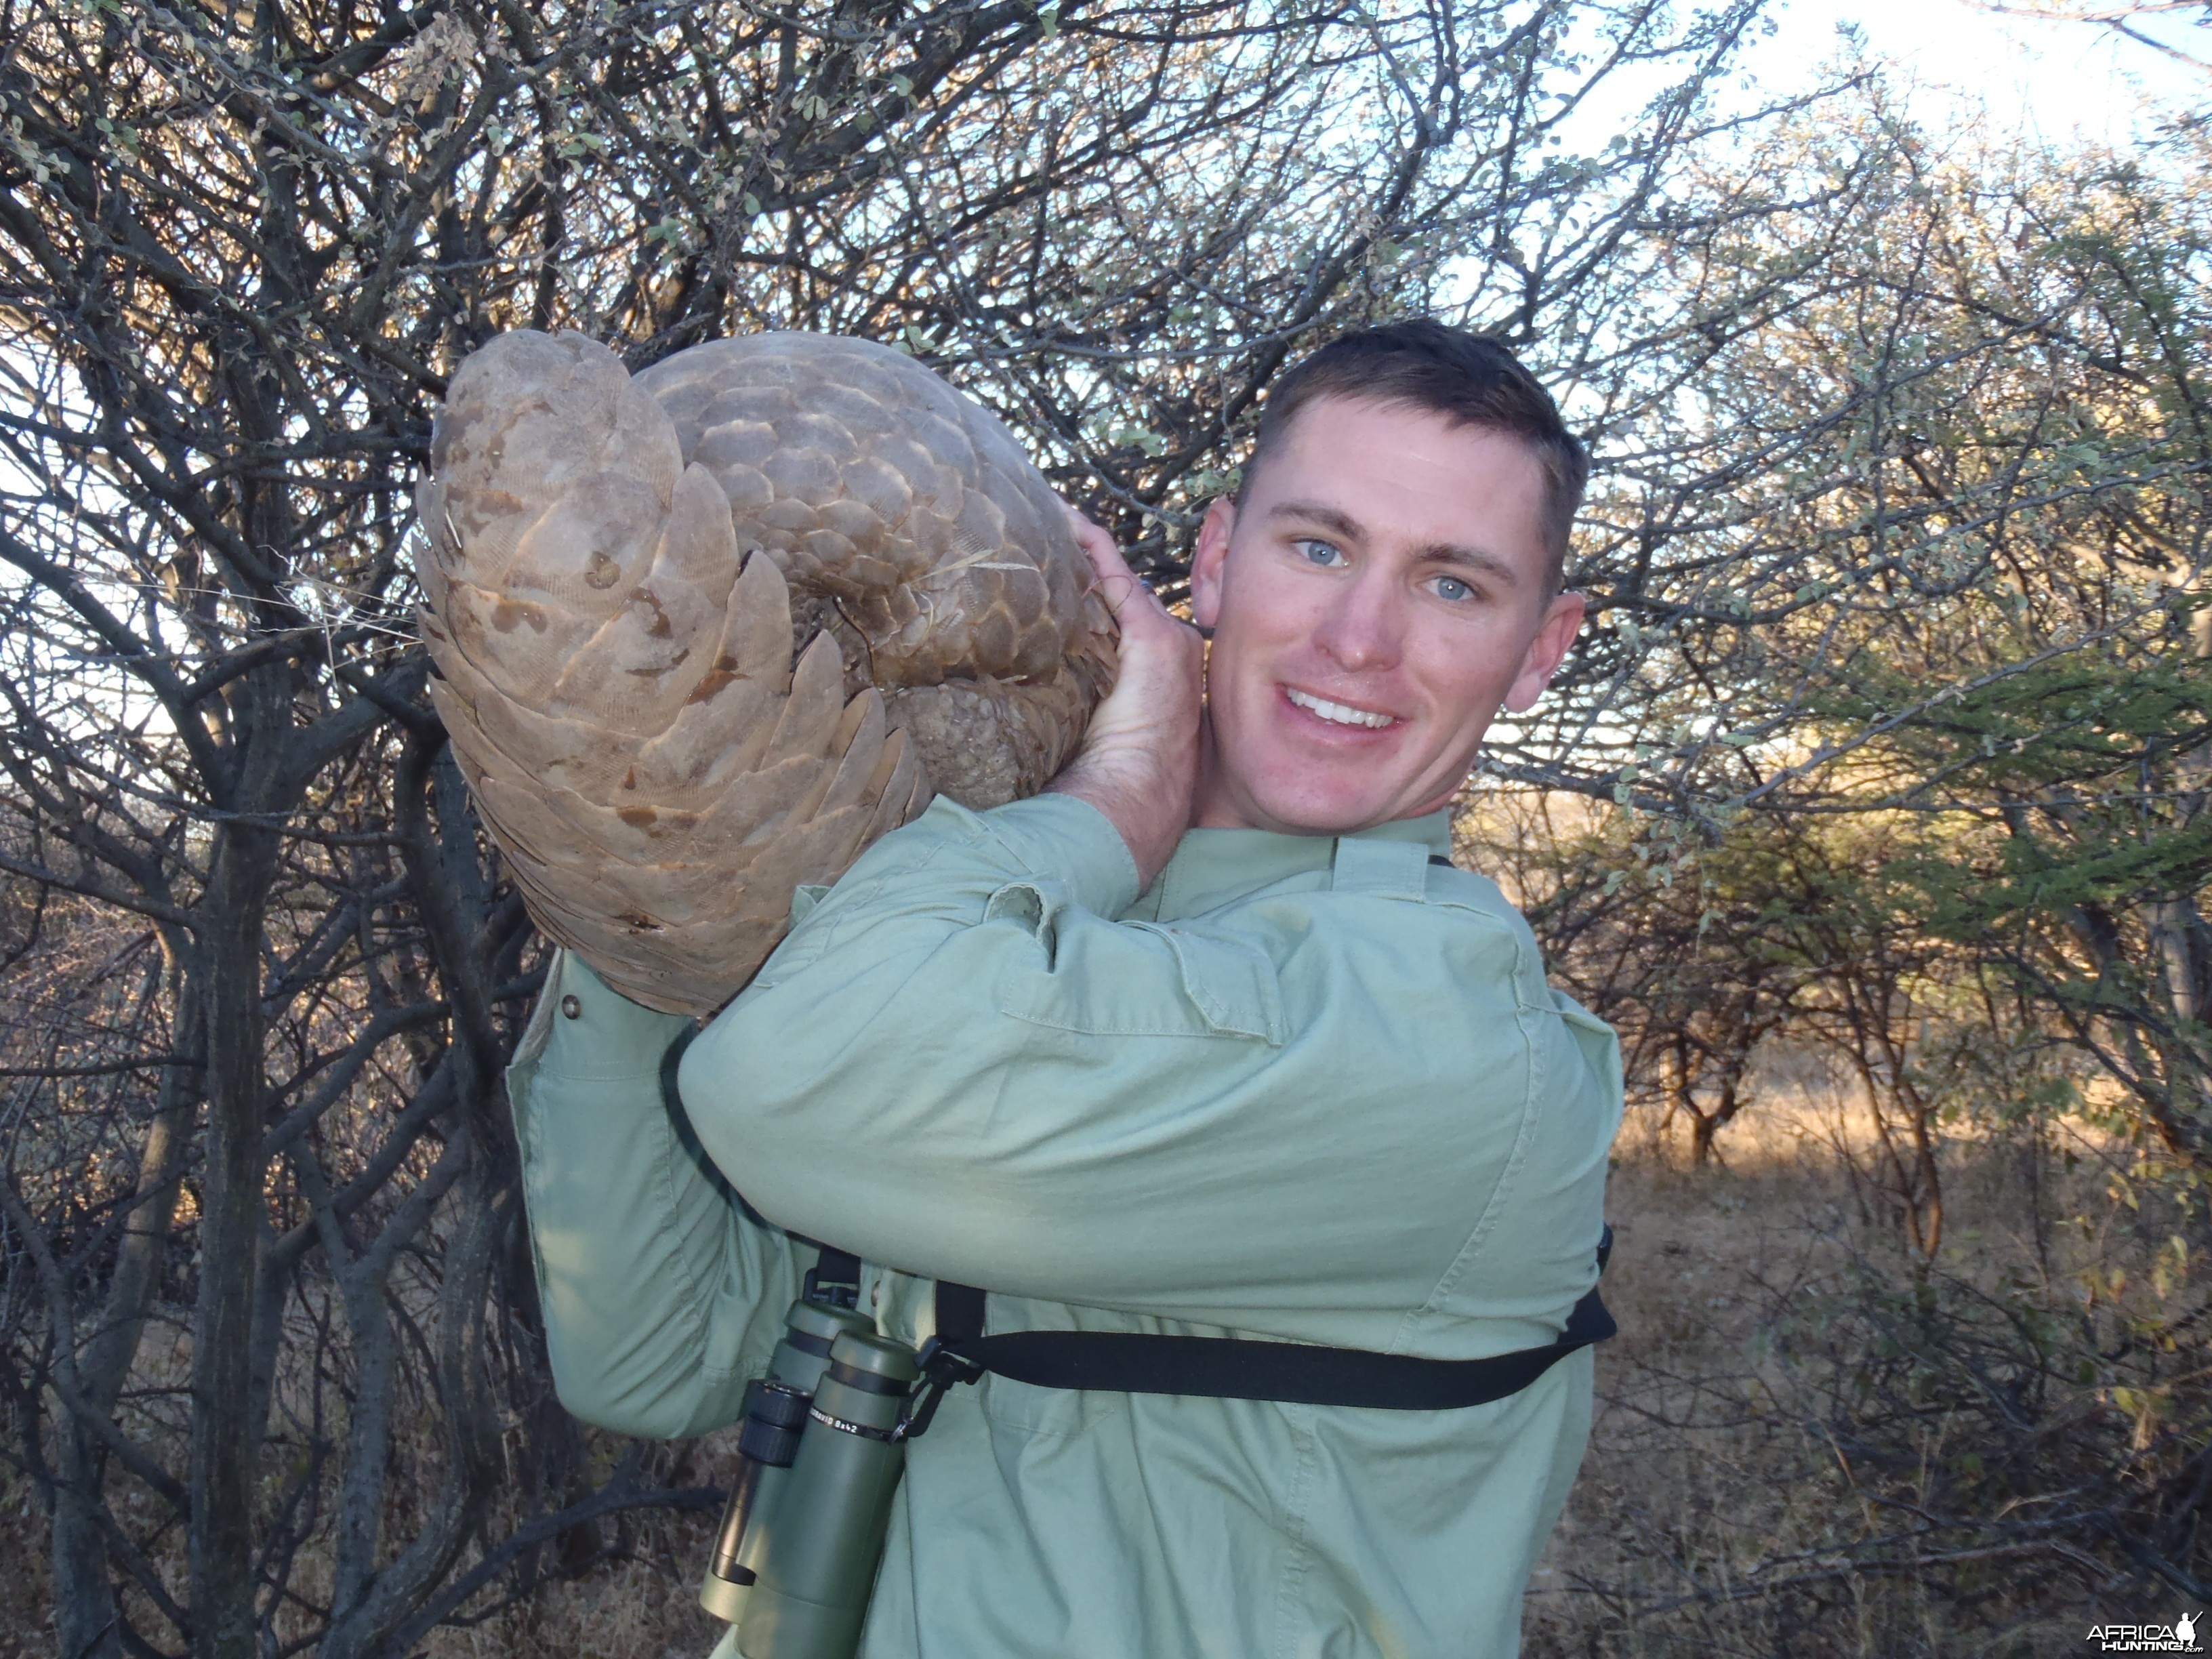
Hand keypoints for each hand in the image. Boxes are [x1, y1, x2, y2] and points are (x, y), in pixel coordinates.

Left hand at [1047, 508, 1204, 887]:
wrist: (1136, 799)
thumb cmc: (1109, 783)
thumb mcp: (1084, 732)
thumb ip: (1071, 700)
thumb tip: (1013, 692)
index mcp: (1160, 675)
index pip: (1124, 621)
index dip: (1092, 599)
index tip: (1056, 580)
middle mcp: (1172, 650)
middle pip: (1122, 598)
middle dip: (1084, 572)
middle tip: (1040, 538)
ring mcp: (1167, 641)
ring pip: (1118, 583)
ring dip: (1080, 552)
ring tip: (1044, 519)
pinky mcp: (1154, 638)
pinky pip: (1115, 574)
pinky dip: (1088, 544)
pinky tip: (1061, 520)